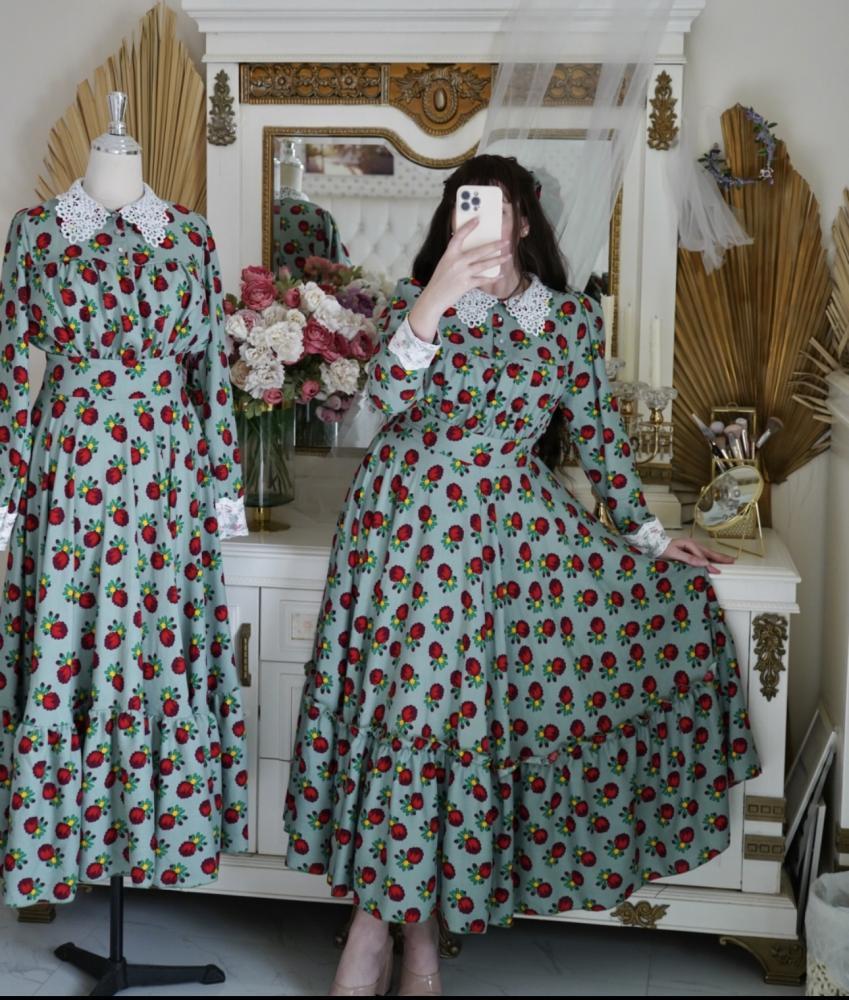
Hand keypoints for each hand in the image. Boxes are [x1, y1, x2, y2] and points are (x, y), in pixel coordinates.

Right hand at [408, 217, 509, 339]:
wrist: (433, 298)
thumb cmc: (439, 281)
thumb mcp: (444, 264)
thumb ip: (455, 257)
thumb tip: (471, 252)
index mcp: (449, 254)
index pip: (459, 236)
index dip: (468, 227)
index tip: (477, 220)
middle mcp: (456, 262)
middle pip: (479, 251)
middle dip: (494, 246)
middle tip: (505, 241)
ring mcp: (462, 273)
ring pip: (484, 264)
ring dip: (498, 260)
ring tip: (508, 256)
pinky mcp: (466, 284)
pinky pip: (483, 280)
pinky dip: (492, 278)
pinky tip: (500, 275)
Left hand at [658, 537, 734, 573]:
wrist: (654, 545)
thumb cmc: (662, 549)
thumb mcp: (674, 554)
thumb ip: (688, 558)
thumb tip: (703, 563)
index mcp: (689, 544)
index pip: (702, 556)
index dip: (709, 564)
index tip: (716, 571)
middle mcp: (692, 544)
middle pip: (709, 552)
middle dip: (721, 557)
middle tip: (732, 561)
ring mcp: (692, 547)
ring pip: (707, 553)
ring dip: (718, 557)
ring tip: (728, 561)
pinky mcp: (690, 551)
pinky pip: (703, 555)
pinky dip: (711, 558)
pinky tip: (715, 561)